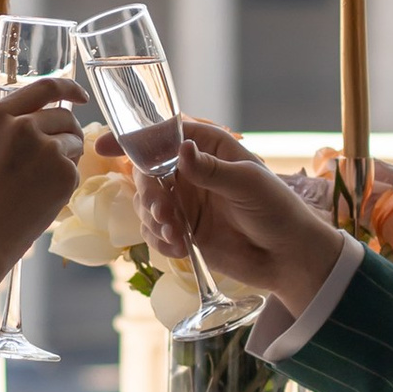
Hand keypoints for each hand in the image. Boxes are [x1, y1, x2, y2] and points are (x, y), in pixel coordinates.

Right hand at [0, 74, 87, 265]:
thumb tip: (17, 112)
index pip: (45, 87)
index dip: (69, 88)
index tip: (80, 95)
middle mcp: (24, 126)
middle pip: (64, 116)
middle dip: (65, 131)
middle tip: (55, 154)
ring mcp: (47, 149)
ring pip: (74, 141)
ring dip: (67, 156)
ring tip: (41, 179)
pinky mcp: (64, 173)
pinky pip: (76, 168)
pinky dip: (66, 180)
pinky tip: (43, 195)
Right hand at [140, 121, 348, 316]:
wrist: (289, 257)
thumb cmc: (277, 210)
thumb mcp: (248, 183)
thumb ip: (211, 169)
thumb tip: (182, 150)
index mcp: (209, 147)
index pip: (163, 134)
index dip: (132, 138)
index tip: (103, 146)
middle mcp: (192, 171)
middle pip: (147, 172)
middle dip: (148, 192)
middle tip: (163, 212)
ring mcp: (186, 202)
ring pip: (146, 204)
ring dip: (154, 220)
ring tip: (177, 236)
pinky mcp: (184, 231)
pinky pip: (155, 232)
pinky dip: (160, 241)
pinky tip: (180, 250)